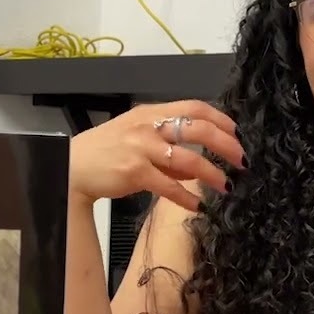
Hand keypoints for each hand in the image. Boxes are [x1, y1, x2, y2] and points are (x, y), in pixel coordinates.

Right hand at [68, 100, 245, 212]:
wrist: (71, 166)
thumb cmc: (106, 151)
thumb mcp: (137, 138)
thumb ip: (167, 148)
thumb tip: (197, 167)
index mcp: (151, 112)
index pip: (195, 107)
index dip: (221, 119)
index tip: (238, 133)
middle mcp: (148, 126)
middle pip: (198, 129)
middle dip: (226, 145)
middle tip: (242, 161)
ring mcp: (141, 148)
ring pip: (188, 159)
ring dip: (212, 174)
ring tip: (226, 186)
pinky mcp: (134, 172)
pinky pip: (169, 186)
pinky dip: (187, 198)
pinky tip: (198, 206)